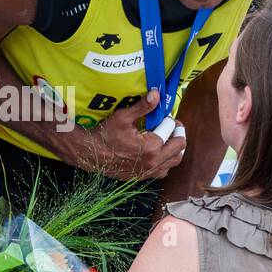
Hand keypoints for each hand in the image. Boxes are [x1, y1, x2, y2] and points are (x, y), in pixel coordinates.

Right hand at [69, 90, 187, 180]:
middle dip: (177, 134)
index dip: (170, 120)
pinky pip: (163, 171)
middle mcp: (154, 162)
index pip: (172, 130)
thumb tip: (156, 94)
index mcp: (152, 147)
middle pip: (180, 147)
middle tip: (170, 126)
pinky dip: (165, 161)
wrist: (91, 154)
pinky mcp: (143, 177)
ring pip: (174, 161)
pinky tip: (157, 152)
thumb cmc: (106, 135)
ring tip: (167, 138)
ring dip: (174, 149)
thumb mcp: (123, 117)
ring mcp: (149, 172)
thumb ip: (142, 107)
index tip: (164, 115)